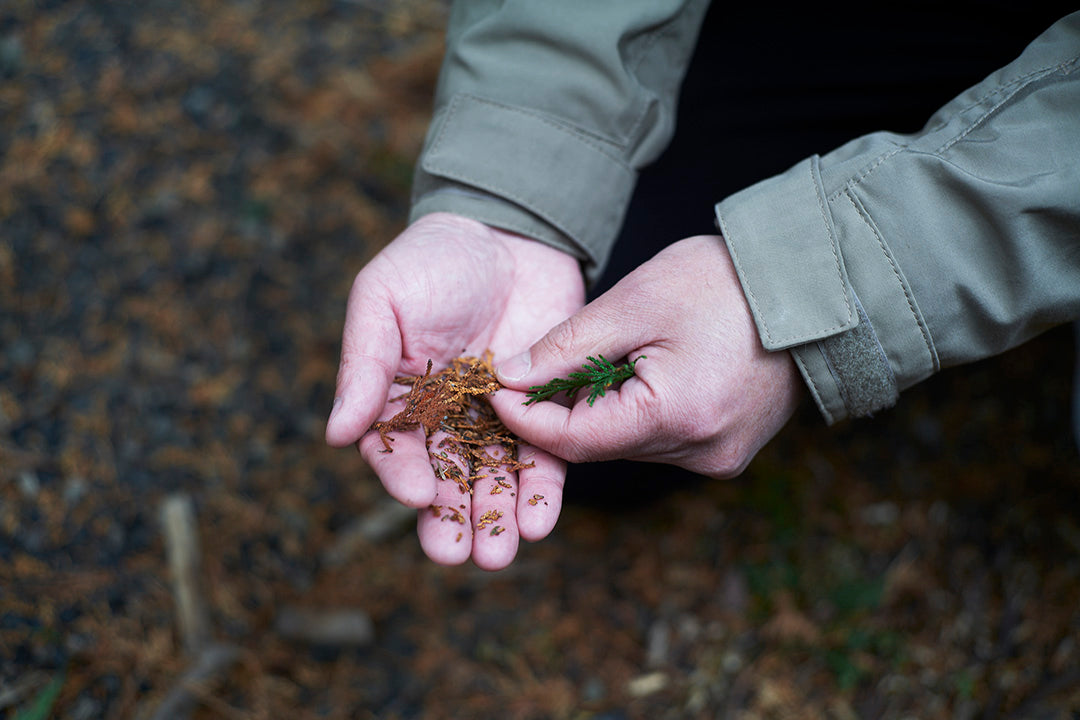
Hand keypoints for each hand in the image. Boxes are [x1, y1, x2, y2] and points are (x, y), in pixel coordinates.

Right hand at [326, 213, 584, 568]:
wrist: (508, 233)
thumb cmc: (431, 260)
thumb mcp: (383, 300)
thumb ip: (363, 366)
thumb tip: (334, 435)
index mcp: (398, 398)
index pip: (394, 449)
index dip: (403, 475)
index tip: (419, 495)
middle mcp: (445, 418)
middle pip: (444, 479)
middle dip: (450, 520)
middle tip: (457, 555)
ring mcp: (495, 417)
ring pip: (492, 479)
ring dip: (495, 520)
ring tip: (498, 555)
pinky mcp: (542, 409)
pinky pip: (542, 457)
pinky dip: (541, 490)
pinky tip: (540, 521)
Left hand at [490, 235, 802, 477]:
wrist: (810, 287)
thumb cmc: (723, 282)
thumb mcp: (635, 303)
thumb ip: (566, 346)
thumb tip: (509, 376)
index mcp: (676, 418)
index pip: (573, 441)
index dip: (525, 417)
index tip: (492, 389)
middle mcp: (700, 452)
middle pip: (599, 446)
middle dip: (557, 411)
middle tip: (527, 371)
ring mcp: (718, 457)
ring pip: (626, 445)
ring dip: (595, 411)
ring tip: (584, 363)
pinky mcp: (727, 450)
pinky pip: (659, 441)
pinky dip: (633, 413)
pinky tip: (632, 374)